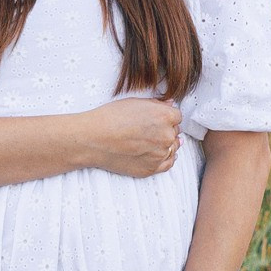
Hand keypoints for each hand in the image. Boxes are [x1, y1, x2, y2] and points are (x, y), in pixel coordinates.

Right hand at [69, 97, 183, 177]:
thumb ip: (157, 104)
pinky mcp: (151, 168)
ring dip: (165, 144)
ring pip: (172, 148)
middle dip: (165, 129)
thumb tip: (170, 104)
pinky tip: (159, 153)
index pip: (177, 116)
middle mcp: (166, 136)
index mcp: (165, 117)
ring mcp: (160, 154)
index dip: (167, 116)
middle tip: (149, 129)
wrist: (94, 139)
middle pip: (174, 132)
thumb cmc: (110, 117)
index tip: (158, 118)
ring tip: (150, 141)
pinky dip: (165, 158)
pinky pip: (167, 163)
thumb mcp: (135, 102)